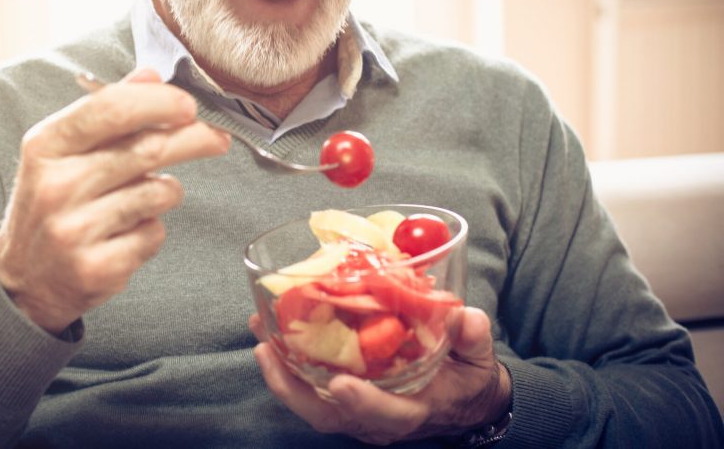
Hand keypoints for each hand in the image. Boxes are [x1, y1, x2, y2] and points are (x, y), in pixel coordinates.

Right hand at [0, 68, 229, 333]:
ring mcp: (75, 230)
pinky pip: (154, 235)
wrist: (23, 282)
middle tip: (216, 138)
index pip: (110, 108)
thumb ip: (106, 111)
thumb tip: (148, 76)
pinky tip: (125, 233)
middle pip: (146, 149)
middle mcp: (56, 186)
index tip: (188, 105)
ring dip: (165, 192)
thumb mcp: (62, 152)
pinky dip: (151, 230)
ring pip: (158, 194)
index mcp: (46, 145)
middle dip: (192, 139)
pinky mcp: (96, 268)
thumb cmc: (50, 206)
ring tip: (144, 197)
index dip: (159, 103)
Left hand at [249, 307, 511, 444]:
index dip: (364, 402)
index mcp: (415, 409)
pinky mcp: (344, 398)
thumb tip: (466, 318)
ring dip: (281, 372)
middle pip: (329, 415)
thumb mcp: (478, 358)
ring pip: (311, 403)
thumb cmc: (467, 377)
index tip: (341, 384)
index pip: (388, 413)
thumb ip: (472, 338)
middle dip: (294, 388)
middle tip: (267, 352)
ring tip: (258, 333)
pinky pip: (309, 388)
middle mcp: (378, 418)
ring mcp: (357, 410)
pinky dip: (287, 364)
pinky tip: (269, 334)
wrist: (463, 402)